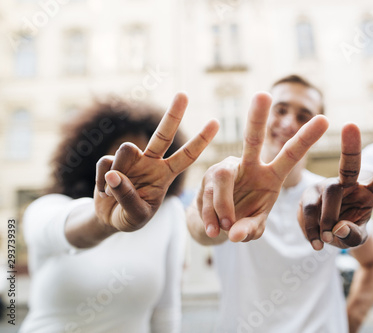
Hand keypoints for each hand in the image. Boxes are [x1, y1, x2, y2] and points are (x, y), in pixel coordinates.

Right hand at [94, 92, 218, 231]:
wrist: (108, 219)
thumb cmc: (130, 217)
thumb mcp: (135, 216)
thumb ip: (127, 198)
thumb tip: (113, 173)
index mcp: (165, 175)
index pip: (187, 156)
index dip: (200, 141)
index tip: (215, 122)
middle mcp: (151, 162)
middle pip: (164, 135)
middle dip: (174, 115)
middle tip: (184, 94)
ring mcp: (131, 160)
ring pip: (126, 149)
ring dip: (119, 170)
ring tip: (115, 192)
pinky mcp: (109, 162)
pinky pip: (105, 165)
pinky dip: (103, 183)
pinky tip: (106, 192)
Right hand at [198, 92, 328, 241]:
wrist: (213, 225)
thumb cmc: (242, 221)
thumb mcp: (254, 227)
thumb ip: (249, 229)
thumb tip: (234, 233)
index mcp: (271, 176)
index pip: (291, 154)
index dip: (306, 138)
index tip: (325, 118)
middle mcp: (250, 166)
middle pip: (252, 139)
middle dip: (257, 118)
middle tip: (263, 94)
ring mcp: (226, 170)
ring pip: (222, 177)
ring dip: (223, 207)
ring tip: (223, 229)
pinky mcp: (206, 178)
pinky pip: (208, 195)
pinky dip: (210, 217)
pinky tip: (213, 230)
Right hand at [298, 123, 372, 248]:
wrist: (323, 236)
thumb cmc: (346, 233)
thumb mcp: (355, 240)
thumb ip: (351, 236)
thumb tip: (337, 228)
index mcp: (369, 193)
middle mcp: (348, 184)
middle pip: (350, 165)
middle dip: (351, 146)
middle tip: (350, 125)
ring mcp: (327, 186)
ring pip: (330, 194)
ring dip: (327, 221)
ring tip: (325, 240)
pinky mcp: (309, 193)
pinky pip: (308, 208)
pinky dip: (311, 229)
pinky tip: (315, 241)